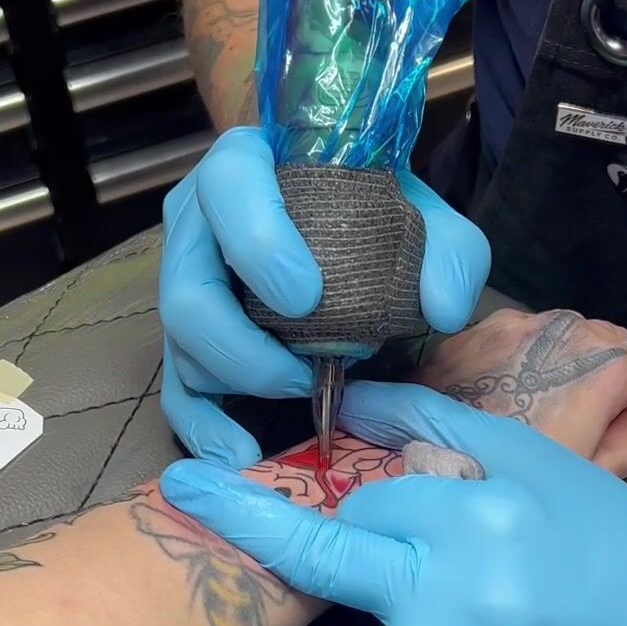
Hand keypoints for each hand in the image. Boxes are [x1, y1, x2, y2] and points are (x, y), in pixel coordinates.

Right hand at [159, 129, 491, 468]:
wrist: (347, 228)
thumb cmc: (371, 212)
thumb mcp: (423, 216)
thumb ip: (449, 249)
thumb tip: (443, 307)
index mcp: (245, 168)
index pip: (227, 186)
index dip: (256, 241)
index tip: (306, 296)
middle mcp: (197, 225)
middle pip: (186, 289)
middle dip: (240, 343)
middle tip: (302, 370)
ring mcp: (186, 285)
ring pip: (181, 343)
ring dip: (236, 380)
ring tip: (297, 394)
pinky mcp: (189, 341)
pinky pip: (177, 390)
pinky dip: (204, 428)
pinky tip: (240, 457)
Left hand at [161, 385, 626, 625]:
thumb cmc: (608, 540)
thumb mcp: (532, 461)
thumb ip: (435, 424)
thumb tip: (346, 400)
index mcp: (475, 519)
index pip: (360, 505)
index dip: (358, 514)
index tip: (365, 525)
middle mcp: (457, 601)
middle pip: (312, 563)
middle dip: (235, 519)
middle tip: (185, 491)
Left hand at [415, 308, 626, 476]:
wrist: (413, 470)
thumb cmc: (511, 487)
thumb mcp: (592, 479)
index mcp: (601, 367)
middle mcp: (561, 331)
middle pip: (610, 336)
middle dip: (610, 371)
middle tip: (591, 415)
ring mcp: (512, 326)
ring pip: (562, 329)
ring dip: (566, 359)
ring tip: (544, 405)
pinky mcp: (472, 332)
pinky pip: (517, 333)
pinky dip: (524, 356)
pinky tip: (505, 395)